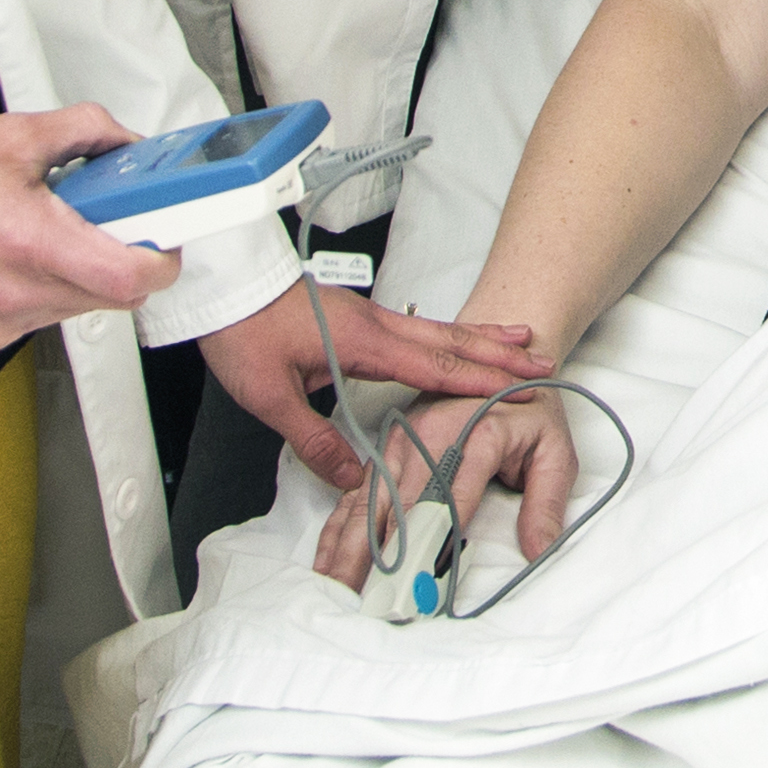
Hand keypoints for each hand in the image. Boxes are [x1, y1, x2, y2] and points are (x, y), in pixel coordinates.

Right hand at [0, 106, 178, 350]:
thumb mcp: (17, 134)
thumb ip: (88, 131)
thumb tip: (128, 143)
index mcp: (30, 242)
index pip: (130, 278)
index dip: (163, 256)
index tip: (168, 229)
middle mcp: (18, 292)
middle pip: (117, 295)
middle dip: (128, 255)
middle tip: (113, 216)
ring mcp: (2, 319)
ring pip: (85, 306)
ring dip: (90, 270)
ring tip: (56, 226)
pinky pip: (48, 313)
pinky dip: (54, 284)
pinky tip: (24, 249)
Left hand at [202, 284, 547, 498]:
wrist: (224, 288)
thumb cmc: (242, 333)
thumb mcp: (269, 396)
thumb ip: (313, 439)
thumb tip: (352, 478)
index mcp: (363, 343)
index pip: (435, 365)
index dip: (480, 380)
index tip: (519, 388)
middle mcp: (376, 325)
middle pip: (450, 341)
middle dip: (499, 355)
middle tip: (542, 361)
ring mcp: (369, 318)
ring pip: (438, 329)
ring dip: (481, 337)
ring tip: (520, 339)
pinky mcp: (358, 318)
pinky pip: (419, 327)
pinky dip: (451, 332)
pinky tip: (458, 338)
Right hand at [311, 380, 577, 589]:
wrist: (504, 361)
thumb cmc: (532, 412)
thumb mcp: (557, 452)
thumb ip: (547, 503)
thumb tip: (538, 550)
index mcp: (477, 433)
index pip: (452, 500)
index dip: (436, 546)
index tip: (424, 586)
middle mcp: (429, 436)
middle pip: (401, 507)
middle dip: (384, 560)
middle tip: (372, 605)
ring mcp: (401, 442)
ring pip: (369, 503)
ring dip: (350, 550)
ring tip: (336, 593)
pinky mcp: (385, 449)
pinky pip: (355, 493)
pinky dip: (339, 529)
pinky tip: (327, 561)